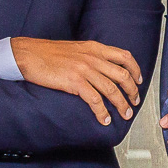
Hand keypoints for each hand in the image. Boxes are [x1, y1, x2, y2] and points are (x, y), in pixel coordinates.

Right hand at [12, 37, 142, 125]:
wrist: (28, 54)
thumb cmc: (48, 53)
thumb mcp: (76, 49)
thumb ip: (91, 56)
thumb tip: (103, 68)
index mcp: (95, 48)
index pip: (124, 56)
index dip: (135, 70)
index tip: (139, 81)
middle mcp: (93, 57)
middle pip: (122, 75)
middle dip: (132, 91)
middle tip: (135, 102)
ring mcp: (84, 69)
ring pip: (111, 89)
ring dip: (121, 105)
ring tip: (125, 114)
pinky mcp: (74, 82)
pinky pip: (94, 100)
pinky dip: (102, 112)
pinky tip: (104, 119)